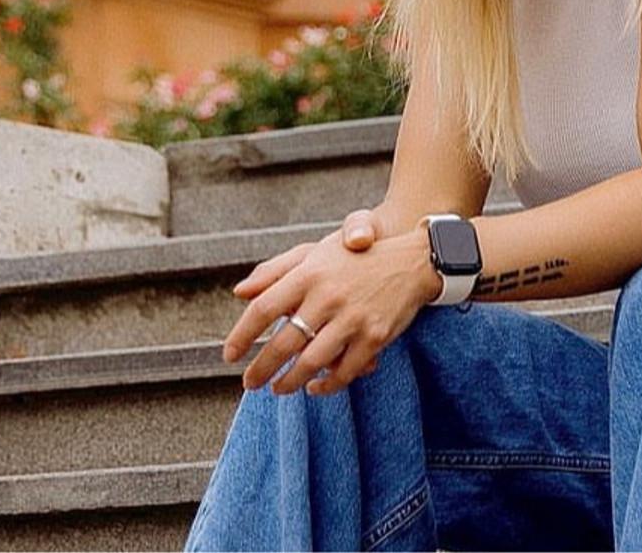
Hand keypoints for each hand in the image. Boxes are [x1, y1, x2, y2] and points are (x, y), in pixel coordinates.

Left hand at [228, 209, 389, 384]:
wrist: (412, 262)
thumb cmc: (355, 259)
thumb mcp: (315, 254)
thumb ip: (275, 271)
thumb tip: (239, 292)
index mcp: (308, 274)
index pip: (263, 309)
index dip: (242, 335)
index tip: (229, 356)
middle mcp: (328, 296)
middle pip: (283, 343)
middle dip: (261, 369)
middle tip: (249, 384)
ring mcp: (353, 318)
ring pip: (311, 363)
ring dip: (289, 382)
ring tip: (278, 388)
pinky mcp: (375, 336)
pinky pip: (344, 372)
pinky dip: (326, 385)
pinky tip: (314, 387)